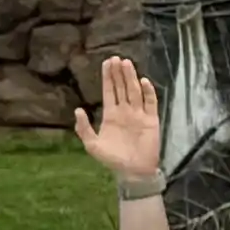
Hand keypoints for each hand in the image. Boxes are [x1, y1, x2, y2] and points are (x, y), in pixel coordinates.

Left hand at [74, 56, 164, 188]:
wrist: (133, 172)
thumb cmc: (113, 159)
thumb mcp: (92, 145)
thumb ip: (84, 128)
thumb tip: (78, 110)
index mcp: (111, 115)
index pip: (110, 91)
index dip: (108, 77)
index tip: (107, 63)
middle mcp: (125, 111)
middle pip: (122, 87)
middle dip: (119, 73)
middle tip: (116, 58)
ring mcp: (139, 114)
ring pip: (134, 91)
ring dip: (131, 78)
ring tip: (126, 63)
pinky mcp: (151, 120)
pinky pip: (150, 103)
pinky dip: (148, 92)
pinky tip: (143, 81)